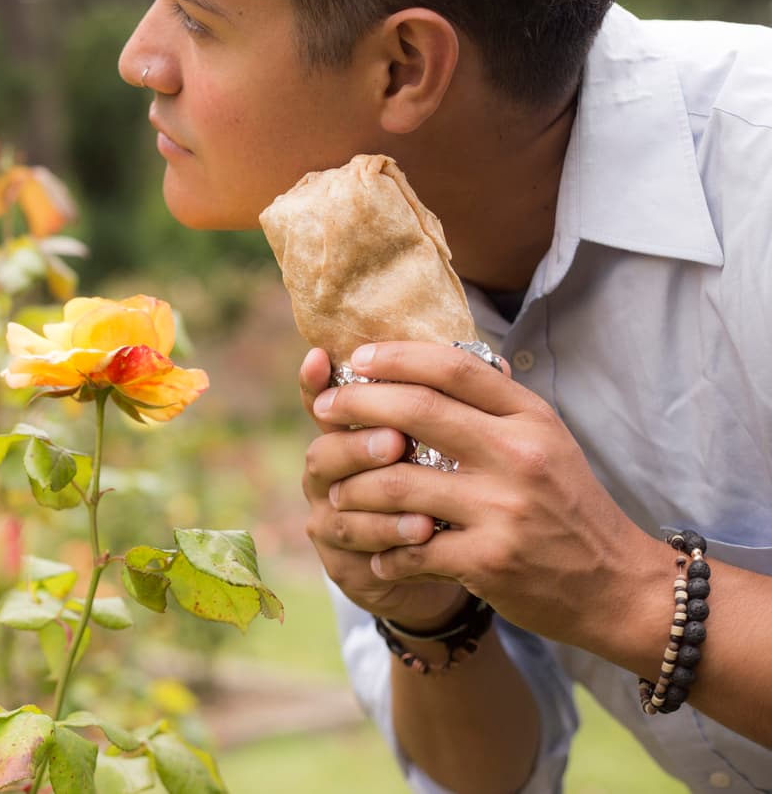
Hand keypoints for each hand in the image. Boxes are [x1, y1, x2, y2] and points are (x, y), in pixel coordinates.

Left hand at [311, 341, 659, 646]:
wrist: (618, 586)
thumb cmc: (569, 508)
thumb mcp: (548, 442)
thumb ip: (497, 406)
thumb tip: (438, 359)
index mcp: (530, 419)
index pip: (454, 366)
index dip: (397, 356)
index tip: (359, 357)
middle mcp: (518, 456)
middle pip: (417, 410)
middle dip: (357, 404)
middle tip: (325, 409)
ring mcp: (503, 509)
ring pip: (399, 481)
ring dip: (357, 487)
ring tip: (340, 492)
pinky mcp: (489, 561)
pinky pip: (411, 547)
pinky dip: (386, 551)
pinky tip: (379, 553)